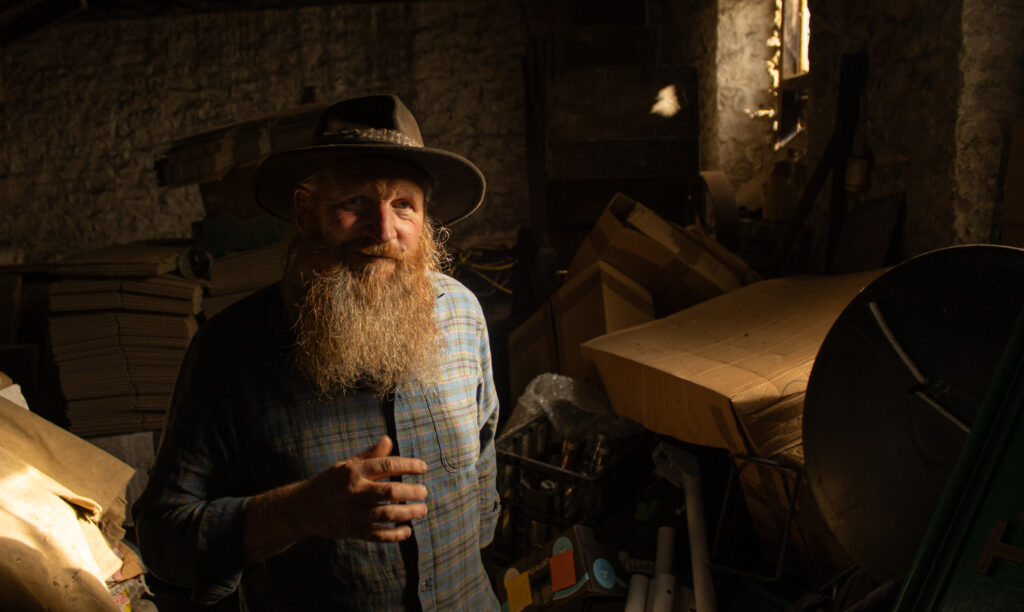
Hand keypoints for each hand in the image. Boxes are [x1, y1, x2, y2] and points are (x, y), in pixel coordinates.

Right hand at [295, 435, 428, 541]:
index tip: (423, 467)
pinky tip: (407, 530)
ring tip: (422, 510)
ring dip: (409, 513)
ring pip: (388, 515)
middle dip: (412, 492)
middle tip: (424, 492)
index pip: (387, 465)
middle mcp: (355, 492)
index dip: (409, 465)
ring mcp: (354, 514)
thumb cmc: (331, 482)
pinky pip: (379, 535)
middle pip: (390, 492)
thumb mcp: (347, 465)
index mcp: (354, 472)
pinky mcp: (354, 532)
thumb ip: (370, 455)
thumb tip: (388, 439)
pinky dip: (396, 535)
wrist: (304, 508)